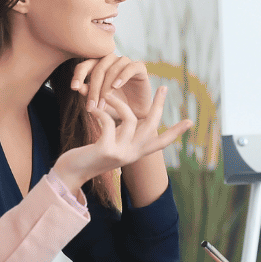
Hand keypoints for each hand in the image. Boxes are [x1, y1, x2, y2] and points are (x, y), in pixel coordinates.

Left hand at [50, 90, 190, 187]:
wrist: (70, 174)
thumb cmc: (89, 156)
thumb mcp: (112, 145)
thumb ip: (124, 134)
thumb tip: (134, 118)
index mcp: (135, 154)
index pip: (161, 143)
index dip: (176, 131)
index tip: (190, 121)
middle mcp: (131, 155)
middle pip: (152, 126)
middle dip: (159, 105)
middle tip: (164, 88)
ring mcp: (120, 153)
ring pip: (130, 119)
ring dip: (118, 103)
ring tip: (107, 94)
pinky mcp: (105, 149)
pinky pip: (108, 122)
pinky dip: (100, 112)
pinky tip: (92, 108)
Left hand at [70, 54, 154, 118]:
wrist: (135, 113)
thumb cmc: (115, 106)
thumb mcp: (99, 102)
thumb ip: (89, 93)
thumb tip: (78, 86)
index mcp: (97, 66)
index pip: (85, 66)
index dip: (78, 75)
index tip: (74, 87)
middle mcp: (111, 61)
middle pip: (98, 68)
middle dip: (94, 88)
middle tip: (92, 105)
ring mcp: (126, 63)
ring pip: (113, 68)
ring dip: (106, 86)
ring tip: (104, 101)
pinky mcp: (140, 68)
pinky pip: (130, 67)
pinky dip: (122, 76)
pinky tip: (116, 86)